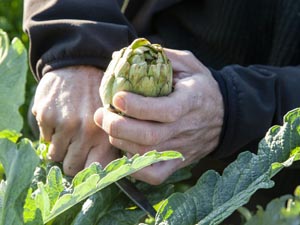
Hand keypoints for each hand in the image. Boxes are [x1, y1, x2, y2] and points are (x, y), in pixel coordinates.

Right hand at [32, 66, 118, 175]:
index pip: (94, 170)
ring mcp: (64, 124)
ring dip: (60, 146)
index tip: (86, 166)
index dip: (88, 171)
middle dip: (72, 160)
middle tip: (75, 148)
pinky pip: (45, 139)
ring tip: (68, 130)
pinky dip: (50, 132)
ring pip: (55, 156)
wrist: (80, 66)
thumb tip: (100, 170)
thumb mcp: (111, 118)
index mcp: (105, 134)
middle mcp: (85, 132)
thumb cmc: (97, 96)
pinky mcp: (46, 116)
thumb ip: (107, 143)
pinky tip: (60, 117)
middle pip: (71, 167)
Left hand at [94, 49, 223, 184]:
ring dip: (119, 142)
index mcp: (192, 101)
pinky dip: (133, 169)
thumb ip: (162, 57)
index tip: (116, 97)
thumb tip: (124, 54)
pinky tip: (123, 150)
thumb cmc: (201, 88)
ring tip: (107, 125)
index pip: (165, 110)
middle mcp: (186, 128)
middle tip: (100, 114)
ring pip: (145, 155)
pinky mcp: (178, 162)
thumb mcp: (189, 64)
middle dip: (117, 126)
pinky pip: (154, 175)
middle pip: (149, 137)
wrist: (223, 116)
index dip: (137, 107)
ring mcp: (181, 149)